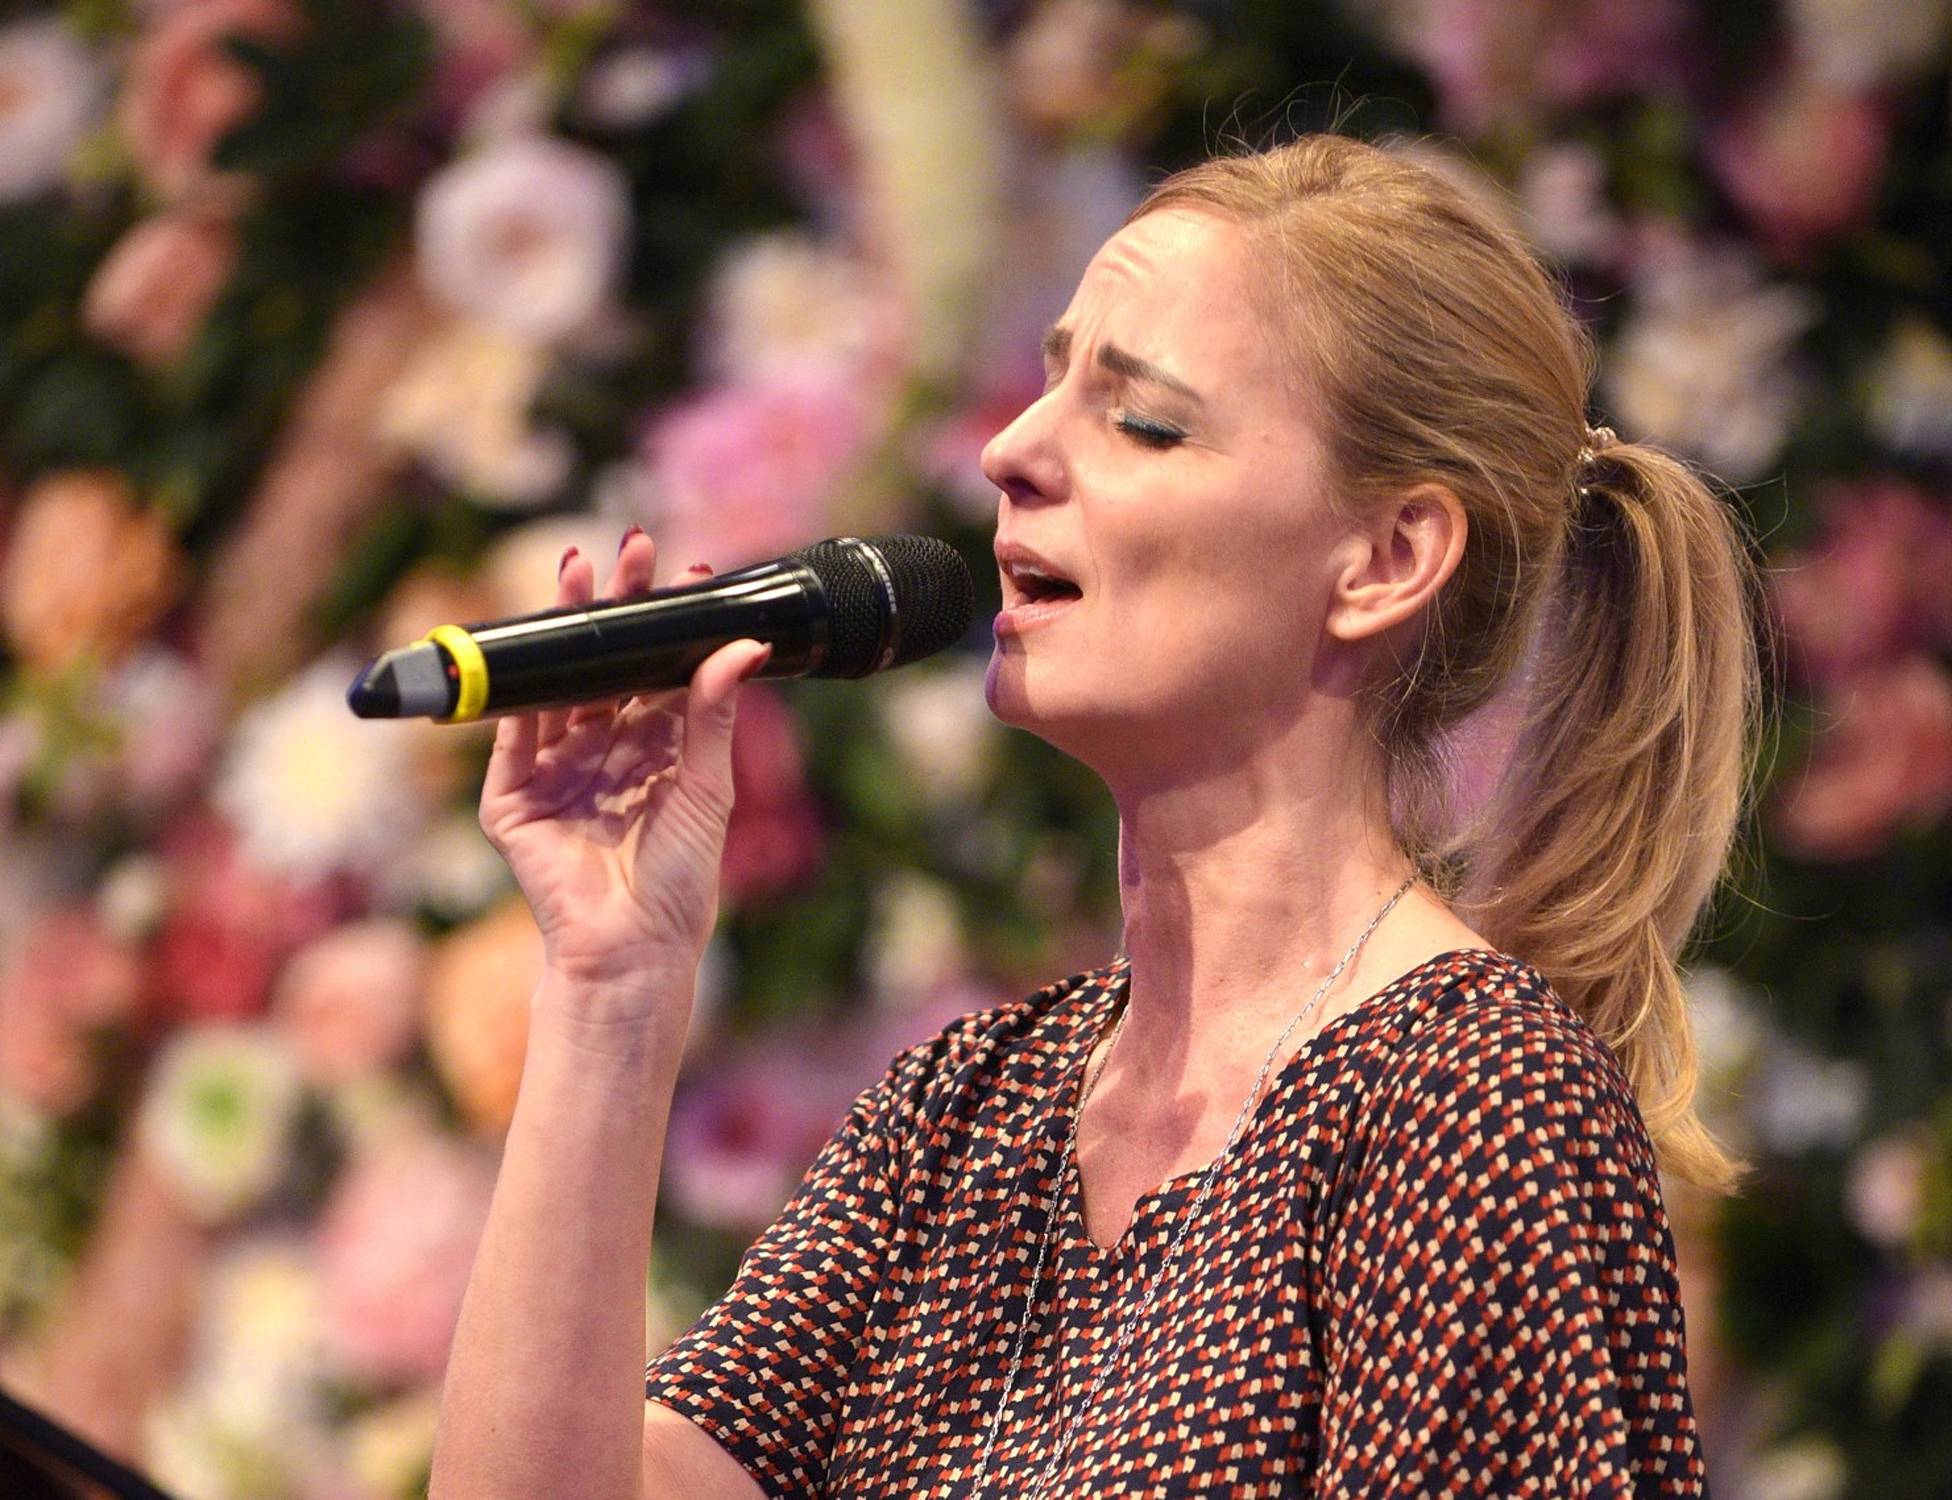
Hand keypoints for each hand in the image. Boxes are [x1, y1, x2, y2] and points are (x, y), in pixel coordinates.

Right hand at [477, 530, 768, 1010]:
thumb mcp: (708, 785)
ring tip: (578, 569)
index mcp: (654, 749)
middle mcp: (602, 751)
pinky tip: (535, 642)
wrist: (635, 945)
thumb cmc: (682, 878)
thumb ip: (716, 713)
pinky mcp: (512, 799)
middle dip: (614, 607)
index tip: (691, 572)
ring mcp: (554, 771)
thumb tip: (744, 643)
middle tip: (630, 548)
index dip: (668, 623)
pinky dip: (520, 687)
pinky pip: (514, 733)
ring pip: (557, 684)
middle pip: (605, 664)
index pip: (657, 669)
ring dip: (565, 628)